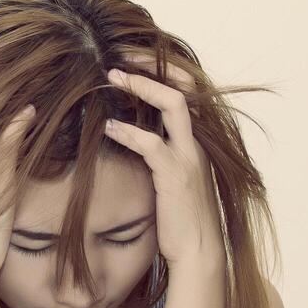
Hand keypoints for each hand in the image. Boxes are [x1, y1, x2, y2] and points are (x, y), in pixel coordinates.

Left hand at [104, 52, 225, 271]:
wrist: (198, 250)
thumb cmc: (179, 216)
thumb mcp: (169, 177)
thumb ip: (157, 153)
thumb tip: (127, 132)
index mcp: (193, 139)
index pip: (184, 89)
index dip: (160, 70)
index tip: (131, 60)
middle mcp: (195, 141)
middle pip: (183, 85)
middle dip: (152, 65)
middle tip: (119, 56)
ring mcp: (188, 156)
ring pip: (173, 104)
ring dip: (141, 87)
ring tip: (111, 77)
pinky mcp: (176, 175)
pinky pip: (153, 144)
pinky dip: (129, 132)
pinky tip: (109, 128)